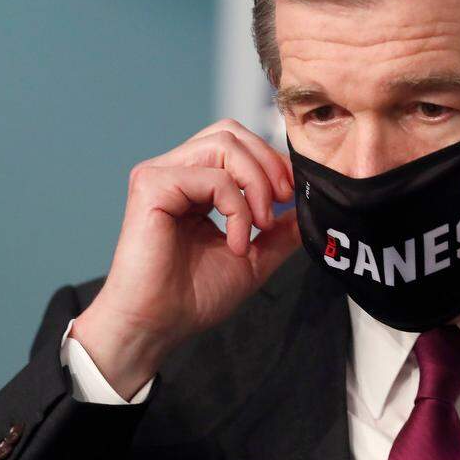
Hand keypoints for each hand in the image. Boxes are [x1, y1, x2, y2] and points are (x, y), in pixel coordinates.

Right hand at [71, 119, 300, 398]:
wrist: (157, 326)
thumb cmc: (192, 298)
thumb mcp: (254, 258)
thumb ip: (280, 231)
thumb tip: (307, 209)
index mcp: (194, 184)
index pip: (237, 144)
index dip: (271, 161)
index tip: (292, 195)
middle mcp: (175, 172)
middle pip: (230, 132)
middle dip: (268, 162)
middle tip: (283, 200)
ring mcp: (160, 174)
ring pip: (224, 144)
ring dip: (256, 184)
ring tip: (259, 226)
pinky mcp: (151, 185)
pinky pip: (212, 176)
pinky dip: (236, 207)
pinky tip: (236, 242)